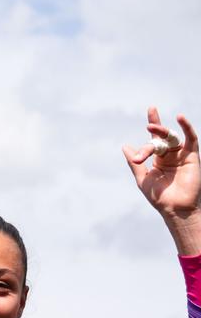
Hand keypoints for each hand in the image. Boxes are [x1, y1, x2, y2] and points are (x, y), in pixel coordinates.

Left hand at [123, 108, 200, 239]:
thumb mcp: (142, 178)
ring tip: (152, 127)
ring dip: (163, 131)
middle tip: (147, 128)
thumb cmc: (159, 197)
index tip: (151, 109)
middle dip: (154, 132)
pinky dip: (186, 127)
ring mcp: (181, 154)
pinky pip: (191, 138)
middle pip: (161, 137)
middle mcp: (170, 154)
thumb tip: (125, 146)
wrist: (174, 208)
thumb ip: (135, 162)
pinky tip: (180, 118)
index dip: (154, 123)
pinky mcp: (192, 155)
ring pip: (172, 137)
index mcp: (158, 159)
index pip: (155, 138)